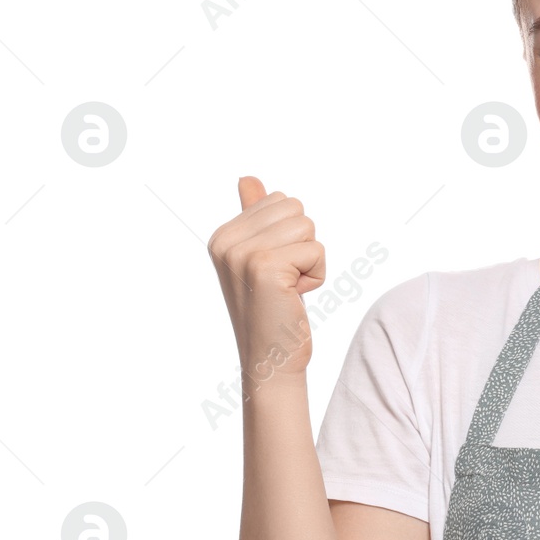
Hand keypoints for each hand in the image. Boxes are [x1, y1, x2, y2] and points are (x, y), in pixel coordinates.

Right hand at [208, 176, 326, 378]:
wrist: (271, 360)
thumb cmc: (272, 310)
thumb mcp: (260, 258)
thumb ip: (255, 217)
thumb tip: (248, 178)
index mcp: (222, 235)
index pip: (280, 201)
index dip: (291, 236)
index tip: (275, 270)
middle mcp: (226, 241)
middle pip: (295, 208)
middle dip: (302, 243)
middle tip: (285, 280)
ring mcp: (242, 253)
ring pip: (307, 227)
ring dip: (310, 260)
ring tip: (289, 288)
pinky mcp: (266, 268)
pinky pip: (316, 250)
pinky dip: (316, 275)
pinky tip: (295, 297)